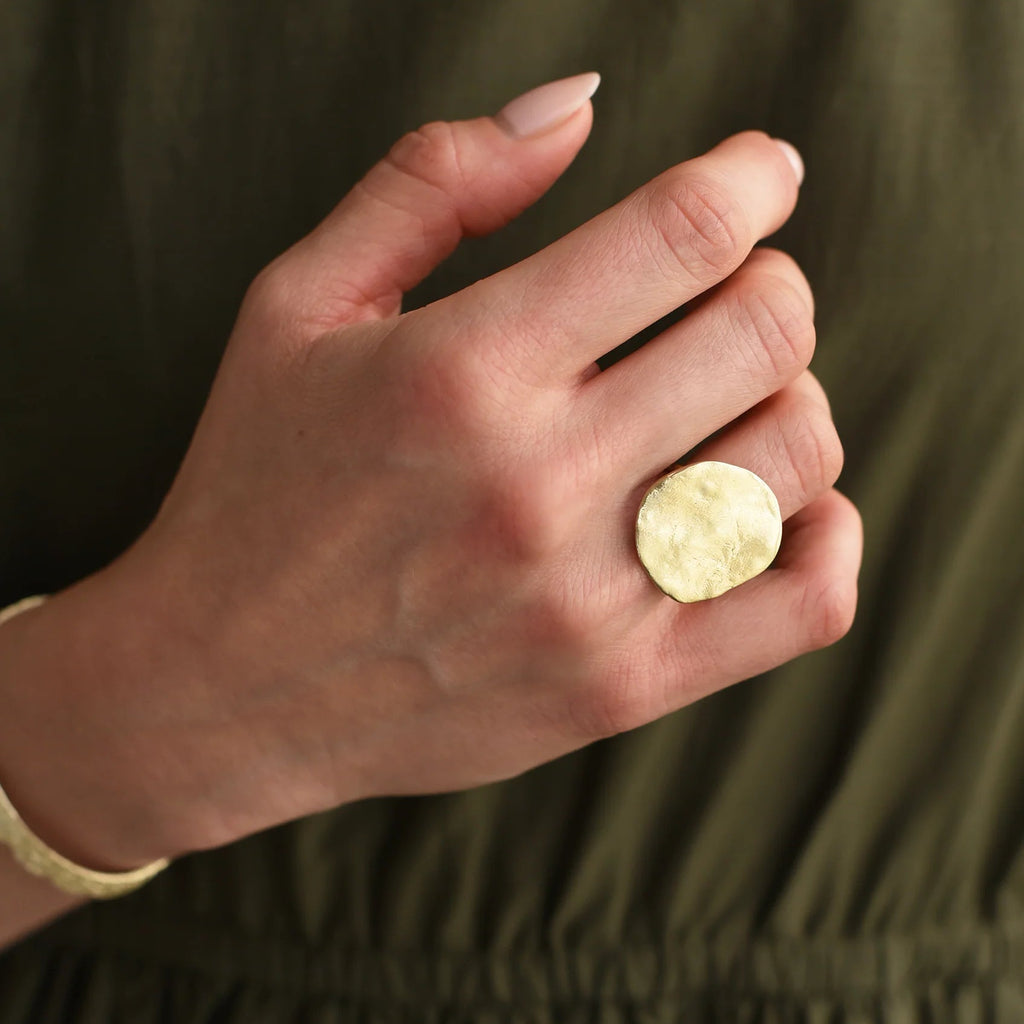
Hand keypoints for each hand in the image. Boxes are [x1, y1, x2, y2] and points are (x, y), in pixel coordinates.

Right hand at [0, 76, 860, 870]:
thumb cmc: (255, 485)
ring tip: (727, 402)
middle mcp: (539, 484)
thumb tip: (578, 106)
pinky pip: (804, 603)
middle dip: (770, 283)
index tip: (759, 175)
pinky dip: (828, 533)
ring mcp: (590, 599)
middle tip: (728, 292)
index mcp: (465, 370)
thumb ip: (434, 183)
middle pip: (766, 332)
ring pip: (797, 456)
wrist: (222, 686)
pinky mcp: (619, 687)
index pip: (685, 233)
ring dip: (790, 397)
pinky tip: (781, 506)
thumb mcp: (298, 306)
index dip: (753, 179)